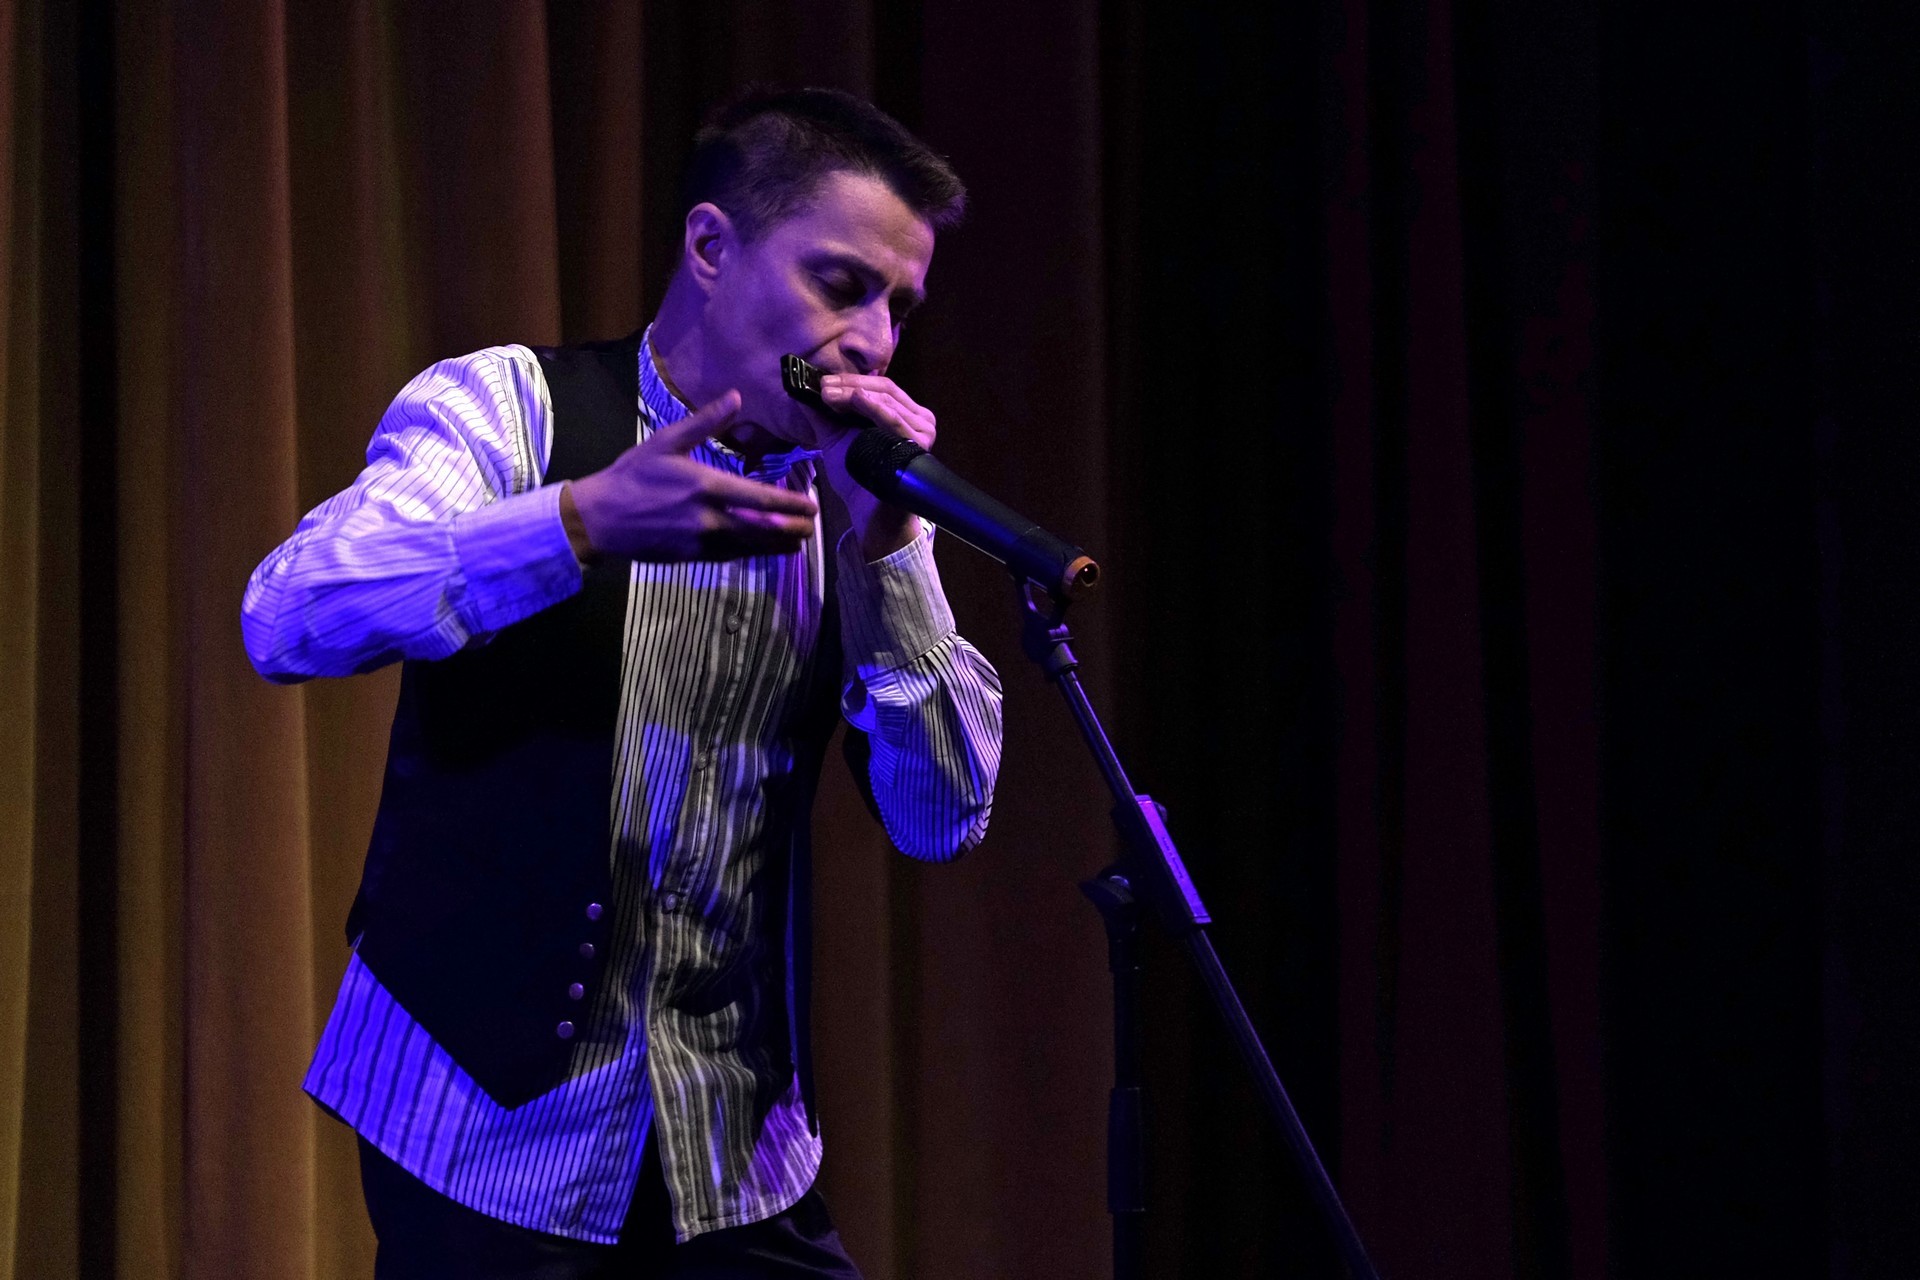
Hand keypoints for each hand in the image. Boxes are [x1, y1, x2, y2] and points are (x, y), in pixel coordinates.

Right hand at [563, 391, 818, 562]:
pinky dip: (755, 553)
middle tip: (812, 525)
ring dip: (779, 544)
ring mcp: (703, 542)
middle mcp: (710, 518)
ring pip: (752, 547)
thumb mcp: (667, 442)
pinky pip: (733, 557)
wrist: (601, 518)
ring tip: (799, 540)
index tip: (812, 505)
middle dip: (793, 529)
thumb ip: (705, 421)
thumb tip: (736, 396)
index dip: (791, 504)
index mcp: (707, 486)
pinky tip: (767, 549)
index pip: (762, 499)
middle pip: (765, 528)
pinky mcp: (694, 557)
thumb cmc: (633, 476)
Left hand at [816, 374, 935, 559]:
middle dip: (850, 384)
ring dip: (855, 392)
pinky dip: (872, 406)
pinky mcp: (918, 444)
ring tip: (830, 393)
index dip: (851, 380)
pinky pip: (894, 419)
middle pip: (885, 388)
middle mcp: (918, 420)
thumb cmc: (857, 477)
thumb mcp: (835, 440)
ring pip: (887, 399)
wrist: (868, 510)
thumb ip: (823, 416)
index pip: (880, 387)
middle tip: (824, 386)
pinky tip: (855, 398)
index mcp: (903, 415)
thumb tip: (801, 391)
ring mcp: (921, 431)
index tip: (823, 382)